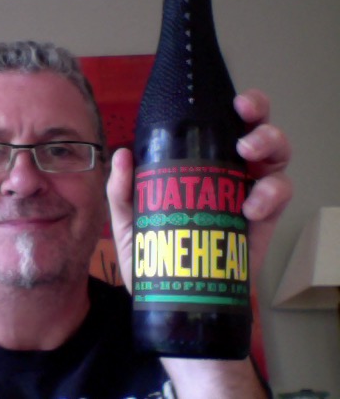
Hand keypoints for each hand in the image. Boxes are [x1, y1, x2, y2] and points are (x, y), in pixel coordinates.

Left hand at [106, 89, 291, 397]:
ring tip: (248, 159)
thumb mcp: (129, 222)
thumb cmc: (152, 255)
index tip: (234, 103)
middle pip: (258, 133)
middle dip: (261, 123)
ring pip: (276, 159)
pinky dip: (271, 194)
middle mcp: (229, 173)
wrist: (171, 299)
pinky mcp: (264, 222)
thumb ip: (124, 191)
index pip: (221, 126)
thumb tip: (122, 154)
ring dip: (270, 149)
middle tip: (244, 133)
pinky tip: (250, 207)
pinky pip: (280, 196)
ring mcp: (249, 195)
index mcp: (198, 165)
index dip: (236, 107)